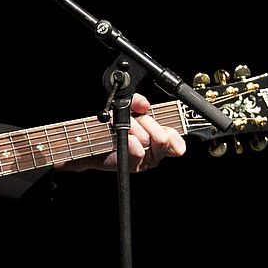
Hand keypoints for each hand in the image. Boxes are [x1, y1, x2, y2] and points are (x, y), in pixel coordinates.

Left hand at [56, 93, 185, 172]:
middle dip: (145, 123)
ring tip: (120, 128)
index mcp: (159, 141)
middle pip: (163, 137)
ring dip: (132, 128)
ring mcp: (144, 161)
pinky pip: (138, 152)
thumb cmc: (111, 126)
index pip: (177, 143)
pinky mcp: (131, 165)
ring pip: (148, 141)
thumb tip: (143, 104)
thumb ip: (137, 102)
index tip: (158, 123)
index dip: (172, 132)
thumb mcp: (127, 109)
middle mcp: (154, 153)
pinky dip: (129, 140)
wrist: (89, 141)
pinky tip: (120, 136)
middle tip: (132, 121)